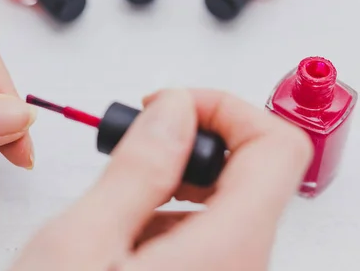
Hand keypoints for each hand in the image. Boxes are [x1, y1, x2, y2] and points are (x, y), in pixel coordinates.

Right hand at [10, 89, 311, 270]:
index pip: (276, 145)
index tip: (173, 106)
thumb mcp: (82, 244)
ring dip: (171, 179)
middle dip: (190, 141)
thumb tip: (176, 111)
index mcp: (228, 251)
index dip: (227, 108)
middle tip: (134, 144)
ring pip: (223, 198)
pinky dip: (164, 212)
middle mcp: (244, 268)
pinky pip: (203, 230)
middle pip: (253, 168)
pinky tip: (120, 233)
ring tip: (116, 198)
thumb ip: (138, 168)